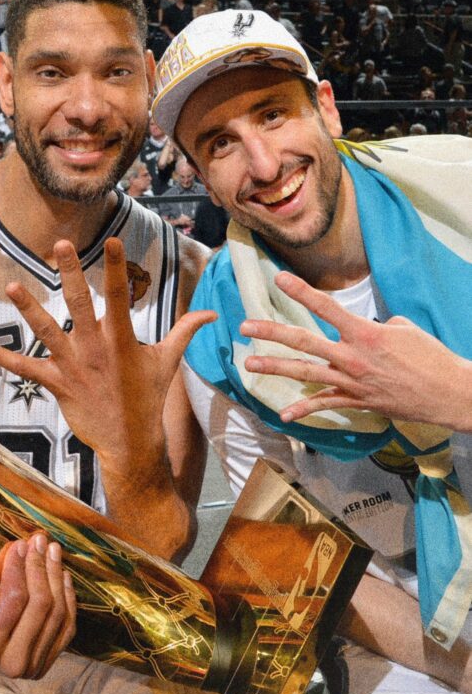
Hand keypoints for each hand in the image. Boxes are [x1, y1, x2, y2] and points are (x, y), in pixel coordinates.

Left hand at [0, 238, 214, 481]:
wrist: (131, 442)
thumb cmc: (148, 398)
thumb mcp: (168, 362)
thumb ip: (184, 331)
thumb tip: (212, 314)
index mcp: (122, 340)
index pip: (121, 297)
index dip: (117, 269)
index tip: (113, 241)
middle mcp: (96, 348)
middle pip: (81, 304)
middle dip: (70, 273)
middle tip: (59, 245)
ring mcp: (74, 366)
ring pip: (47, 332)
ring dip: (28, 309)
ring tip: (10, 285)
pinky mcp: (57, 384)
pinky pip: (25, 368)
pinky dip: (1, 356)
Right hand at [0, 534, 75, 678]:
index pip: (12, 601)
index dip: (18, 569)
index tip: (18, 544)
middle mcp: (11, 663)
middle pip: (40, 605)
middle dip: (40, 566)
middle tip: (38, 540)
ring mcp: (33, 666)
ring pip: (57, 612)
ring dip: (55, 575)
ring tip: (51, 549)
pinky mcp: (49, 661)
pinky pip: (67, 624)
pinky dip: (67, 595)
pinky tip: (60, 572)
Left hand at [241, 270, 471, 429]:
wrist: (448, 392)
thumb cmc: (430, 357)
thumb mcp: (404, 329)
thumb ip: (376, 325)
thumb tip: (366, 327)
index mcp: (365, 333)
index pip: (326, 307)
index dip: (300, 292)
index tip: (278, 279)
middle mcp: (352, 356)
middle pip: (304, 341)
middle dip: (271, 333)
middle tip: (245, 327)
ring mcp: (352, 381)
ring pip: (305, 373)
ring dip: (275, 368)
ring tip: (249, 365)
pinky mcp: (357, 401)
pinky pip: (324, 404)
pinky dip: (303, 409)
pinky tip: (283, 414)